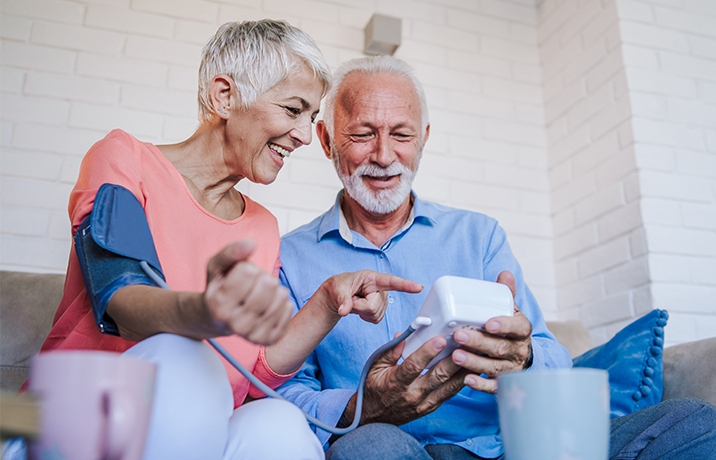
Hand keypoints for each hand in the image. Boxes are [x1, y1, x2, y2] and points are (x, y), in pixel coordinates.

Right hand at [204, 239, 292, 345]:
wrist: (219, 318)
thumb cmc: (220, 286)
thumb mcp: (217, 265)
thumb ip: (232, 251)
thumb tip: (251, 242)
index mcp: (219, 306)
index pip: (248, 272)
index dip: (245, 268)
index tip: (237, 278)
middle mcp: (235, 325)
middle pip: (268, 284)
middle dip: (262, 277)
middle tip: (251, 286)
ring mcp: (254, 335)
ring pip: (281, 296)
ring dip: (273, 290)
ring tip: (258, 295)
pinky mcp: (270, 339)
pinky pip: (289, 308)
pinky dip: (281, 302)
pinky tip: (268, 305)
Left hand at [318, 271, 422, 323]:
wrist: (338, 295)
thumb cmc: (339, 286)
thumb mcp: (337, 290)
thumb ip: (342, 300)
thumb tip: (344, 311)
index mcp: (372, 278)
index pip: (391, 281)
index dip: (406, 285)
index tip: (419, 287)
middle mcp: (381, 289)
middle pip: (374, 307)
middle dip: (359, 307)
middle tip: (352, 299)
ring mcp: (382, 300)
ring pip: (375, 315)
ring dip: (361, 311)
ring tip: (356, 301)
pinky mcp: (381, 309)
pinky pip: (375, 320)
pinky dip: (365, 316)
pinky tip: (360, 308)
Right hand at [342, 332, 467, 426]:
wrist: (374, 418)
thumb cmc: (374, 389)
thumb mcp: (375, 366)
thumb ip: (390, 350)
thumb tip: (404, 334)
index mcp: (396, 382)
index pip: (414, 366)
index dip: (427, 352)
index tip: (440, 340)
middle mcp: (412, 394)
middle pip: (437, 376)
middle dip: (453, 360)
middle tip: (466, 344)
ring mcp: (423, 402)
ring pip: (448, 386)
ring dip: (463, 370)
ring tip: (475, 355)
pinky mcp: (431, 407)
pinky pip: (449, 394)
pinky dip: (461, 382)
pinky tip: (471, 370)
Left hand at [451, 270, 532, 393]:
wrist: (522, 357)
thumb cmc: (509, 331)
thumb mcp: (510, 311)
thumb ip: (506, 294)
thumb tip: (505, 273)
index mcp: (521, 330)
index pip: (517, 327)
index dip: (504, 325)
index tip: (488, 323)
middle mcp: (518, 350)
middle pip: (500, 347)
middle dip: (479, 342)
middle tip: (459, 335)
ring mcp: (511, 368)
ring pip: (494, 367)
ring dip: (474, 362)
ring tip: (456, 356)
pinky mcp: (503, 383)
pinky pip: (493, 386)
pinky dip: (481, 385)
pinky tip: (466, 381)